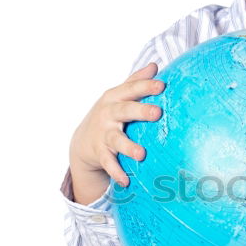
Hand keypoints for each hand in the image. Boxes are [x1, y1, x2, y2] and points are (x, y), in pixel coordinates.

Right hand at [69, 62, 164, 199]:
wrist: (83, 141)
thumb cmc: (110, 113)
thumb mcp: (119, 96)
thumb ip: (135, 81)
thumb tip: (154, 65)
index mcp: (115, 97)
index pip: (131, 89)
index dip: (145, 86)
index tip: (161, 85)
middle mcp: (108, 114)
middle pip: (124, 110)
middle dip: (140, 111)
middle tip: (158, 113)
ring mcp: (103, 134)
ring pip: (116, 140)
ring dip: (128, 147)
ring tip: (141, 154)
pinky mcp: (101, 154)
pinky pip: (109, 164)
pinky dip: (117, 172)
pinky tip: (126, 181)